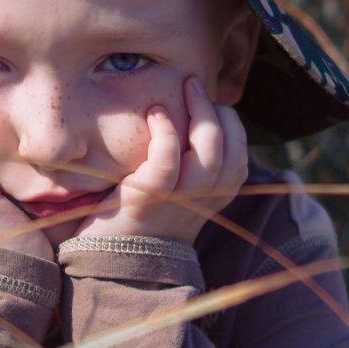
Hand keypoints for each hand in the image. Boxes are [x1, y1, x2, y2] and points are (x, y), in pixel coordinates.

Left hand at [70, 76, 247, 244]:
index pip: (239, 155)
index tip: (210, 105)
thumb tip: (191, 123)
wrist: (110, 263)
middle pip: (229, 148)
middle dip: (216, 110)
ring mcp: (178, 200)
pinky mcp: (148, 198)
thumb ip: (188, 167)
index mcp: (214, 200)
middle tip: (195, 84)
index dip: (230, 125)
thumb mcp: (175, 196)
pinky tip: (155, 112)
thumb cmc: (138, 221)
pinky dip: (165, 131)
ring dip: (200, 112)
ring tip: (186, 87)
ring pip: (209, 150)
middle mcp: (203, 200)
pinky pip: (167, 159)